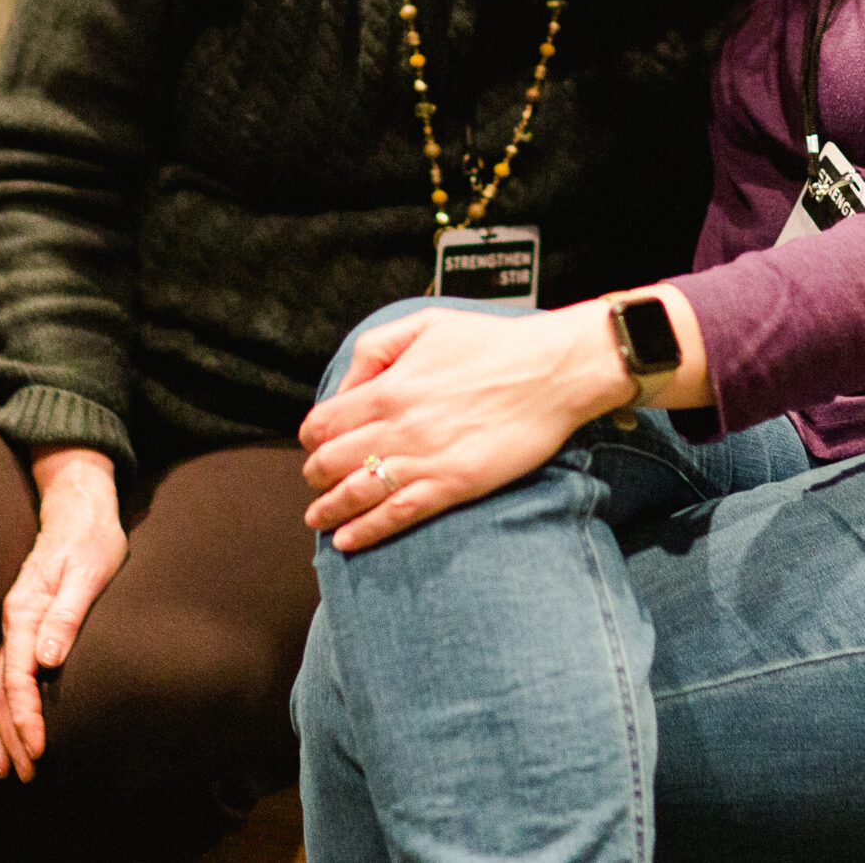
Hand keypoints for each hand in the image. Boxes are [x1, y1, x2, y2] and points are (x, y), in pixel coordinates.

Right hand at [0, 446, 124, 780]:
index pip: (18, 677)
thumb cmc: (91, 540)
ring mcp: (13, 625)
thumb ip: (67, 614)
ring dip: (1, 729)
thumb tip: (48, 660)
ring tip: (7, 769)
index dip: (25, 717)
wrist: (78, 509)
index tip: (38, 749)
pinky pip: (2, 676)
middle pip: (0, 691)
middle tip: (24, 774)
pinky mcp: (21, 627)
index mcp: (25, 611)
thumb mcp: (89, 572)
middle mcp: (12, 621)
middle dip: (10, 735)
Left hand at [298, 302, 631, 552]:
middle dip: (316, 475)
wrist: (552, 371)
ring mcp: (425, 459)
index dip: (311, 438)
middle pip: (331, 462)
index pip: (323, 423)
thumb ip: (376, 348)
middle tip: (317, 481)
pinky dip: (366, 531)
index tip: (315, 444)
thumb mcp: (426, 323)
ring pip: (357, 493)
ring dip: (329, 510)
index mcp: (388, 387)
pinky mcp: (454, 485)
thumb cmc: (494, 343)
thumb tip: (347, 385)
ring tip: (320, 519)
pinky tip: (348, 541)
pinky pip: (397, 514)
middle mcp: (399, 426)